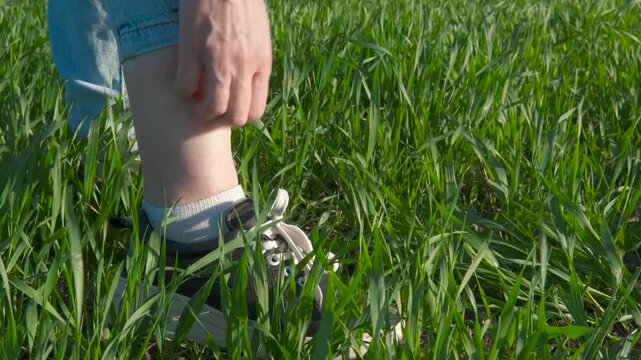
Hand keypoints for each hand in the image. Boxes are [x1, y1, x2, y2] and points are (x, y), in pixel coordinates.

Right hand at [175, 0, 271, 125]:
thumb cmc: (243, 3)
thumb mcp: (260, 35)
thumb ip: (255, 60)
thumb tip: (247, 79)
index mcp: (261, 64)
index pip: (255, 110)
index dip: (240, 116)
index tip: (230, 110)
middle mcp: (242, 67)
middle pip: (236, 116)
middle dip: (222, 119)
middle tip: (212, 110)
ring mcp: (217, 60)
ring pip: (212, 108)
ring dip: (202, 112)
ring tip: (195, 104)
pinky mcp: (192, 50)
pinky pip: (185, 87)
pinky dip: (182, 90)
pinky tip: (181, 81)